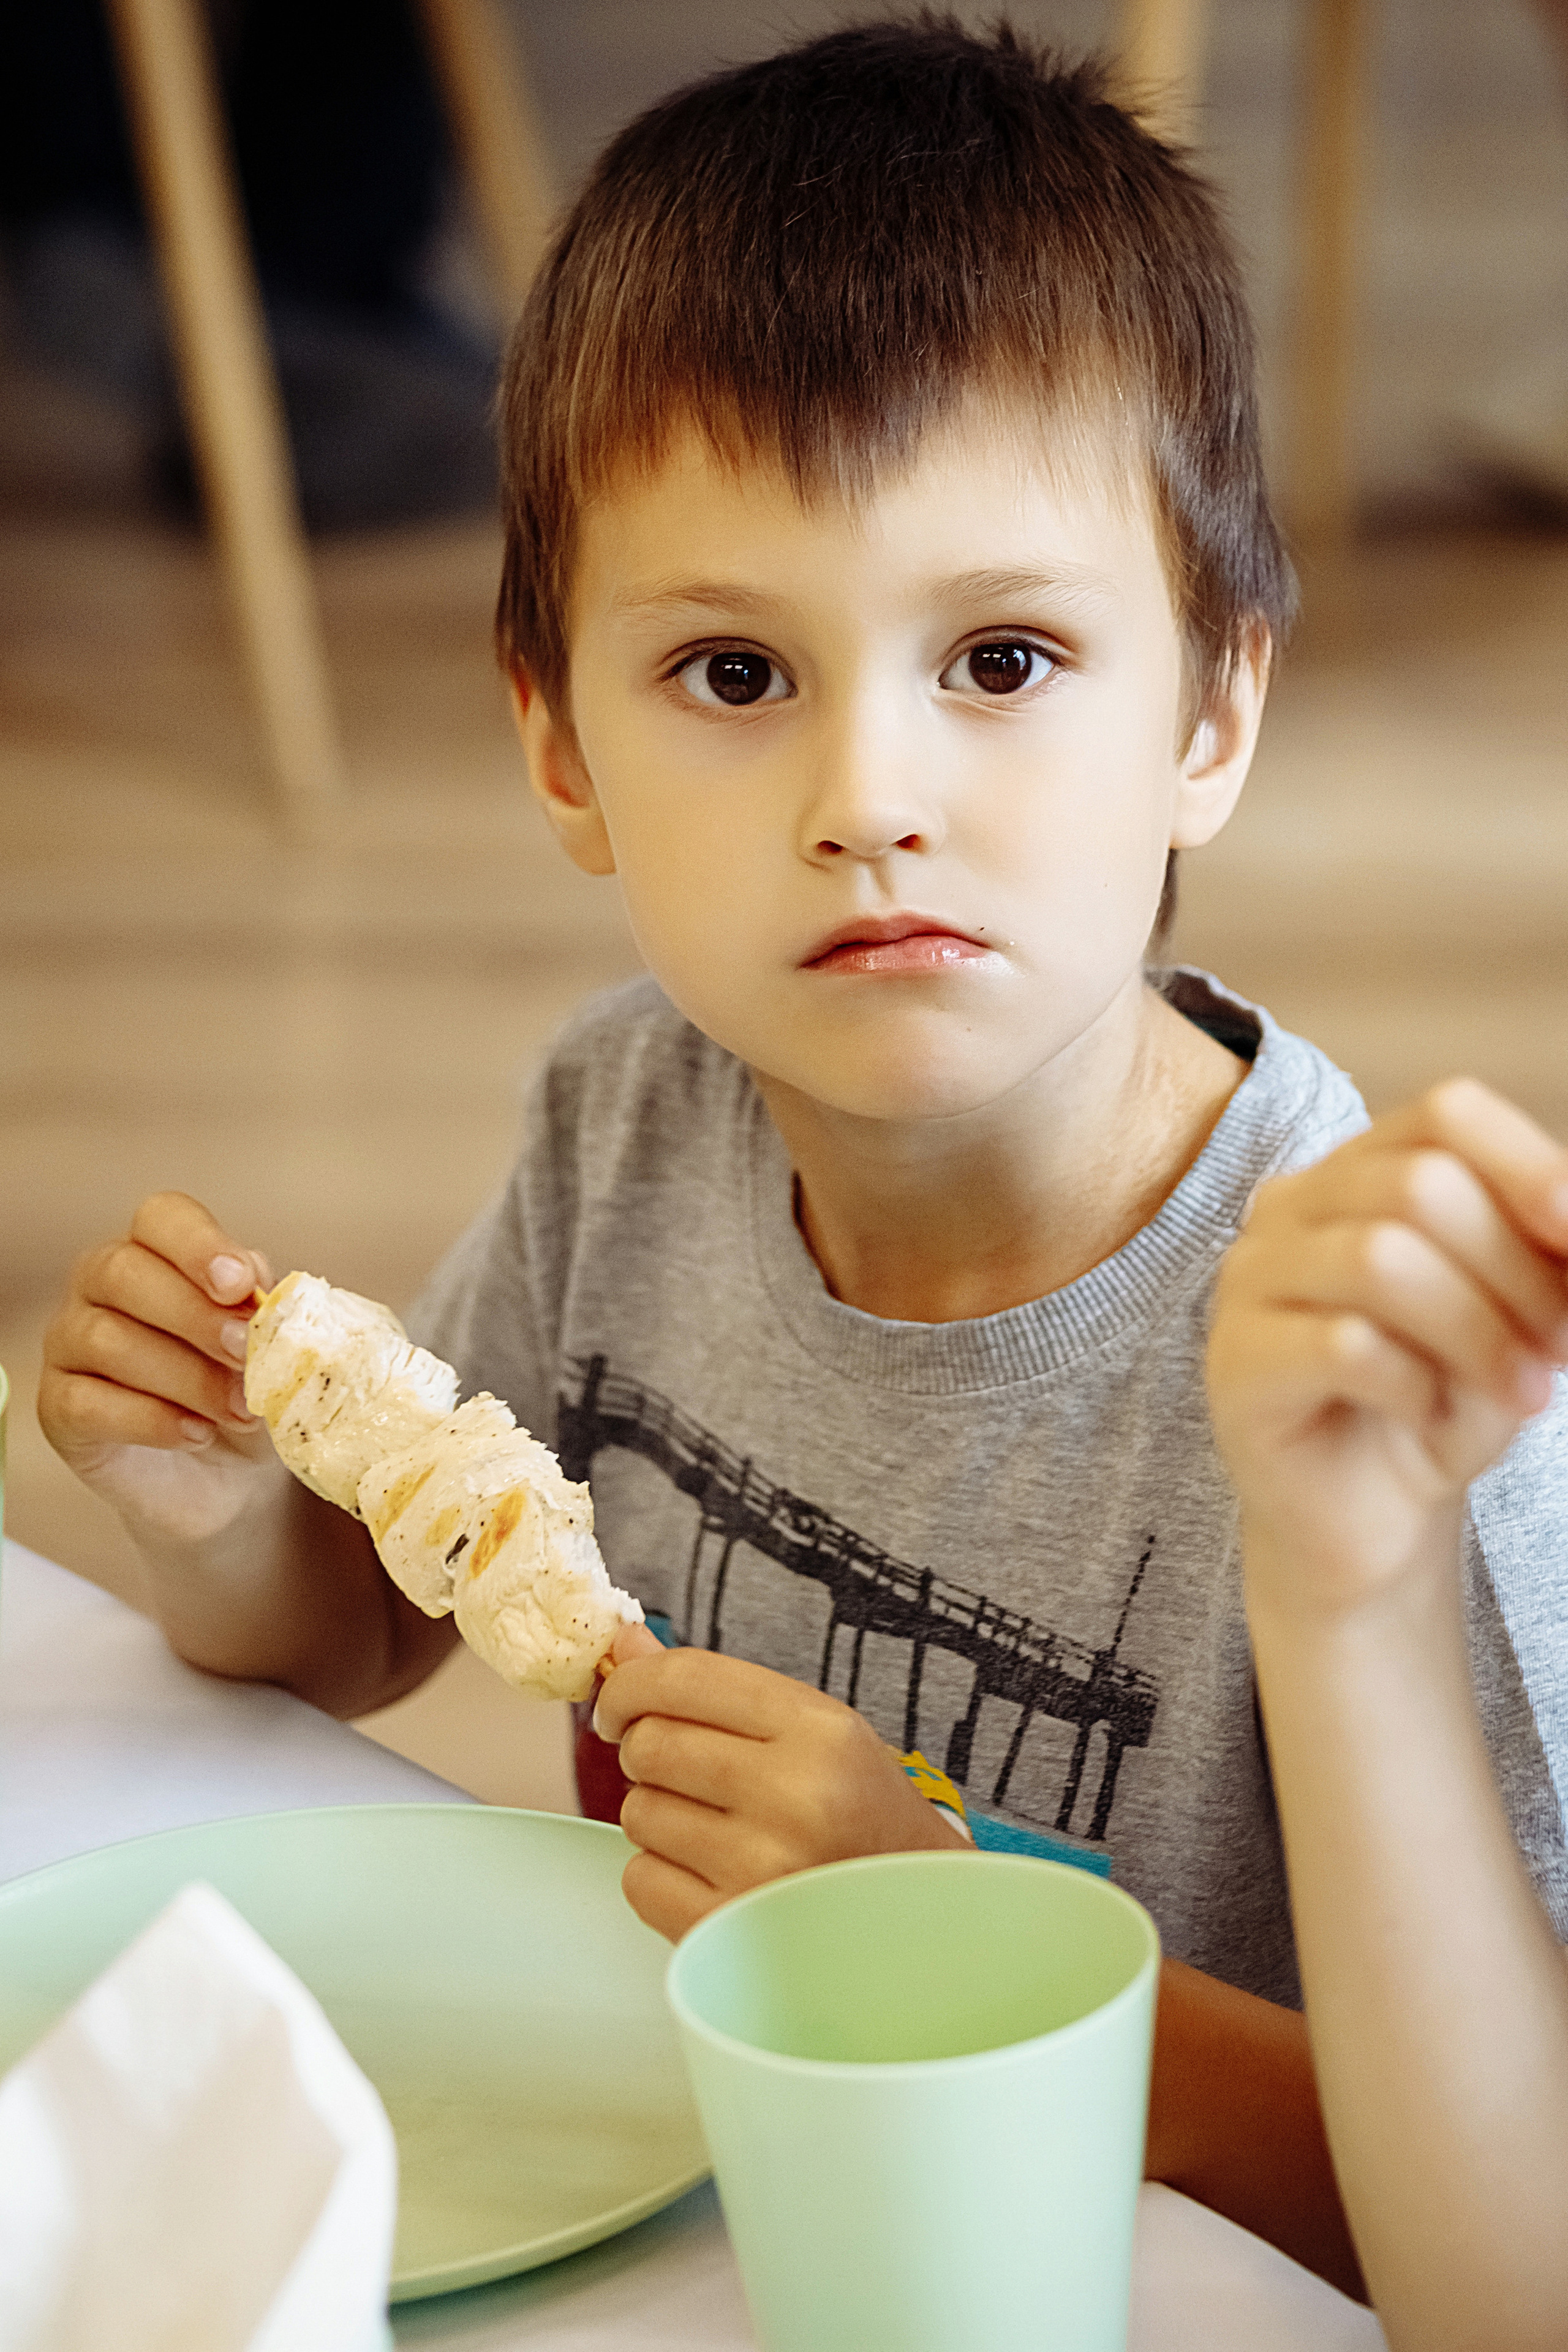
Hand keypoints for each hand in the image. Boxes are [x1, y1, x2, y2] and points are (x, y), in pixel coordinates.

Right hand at [39, 1192, 281, 1545]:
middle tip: (245, 1353)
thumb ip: (264, 1312)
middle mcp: (99, 1287)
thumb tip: (261, 1290)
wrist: (231, 1475)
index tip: (242, 1285)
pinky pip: (87, 1403)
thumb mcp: (270, 1349)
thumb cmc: (246, 1391)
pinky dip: (151, 1420)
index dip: (199, 1245)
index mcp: (156, 1252)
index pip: (162, 1218)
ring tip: (240, 1411)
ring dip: (186, 1377)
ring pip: (107, 1341)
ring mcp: (69, 1345)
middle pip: (124, 1273)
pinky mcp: (58, 1408)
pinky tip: (197, 1434)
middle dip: (194, 1315)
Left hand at [592, 1624, 968, 1938]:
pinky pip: (639, 1882)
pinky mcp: (729, 1931)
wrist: (921, 1921)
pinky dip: (659, 1877)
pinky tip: (712, 1876)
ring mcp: (761, 1871)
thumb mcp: (812, 1730)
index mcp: (819, 1730)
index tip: (619, 1704)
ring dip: (659, 1817)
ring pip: (637, 1814)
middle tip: (687, 1772)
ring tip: (719, 1830)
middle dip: (648, 1752)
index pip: (684, 1678)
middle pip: (650, 1744)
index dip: (629, 1685)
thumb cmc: (859, 1813)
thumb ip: (716, 1688)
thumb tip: (624, 1646)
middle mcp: (794, 1797)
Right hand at [1207, 1080, 1567, 1617]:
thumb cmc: (1443, 1399)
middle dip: (1518, 1272)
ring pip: (1380, 1257)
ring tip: (1525, 1396)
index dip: (1528, 1163)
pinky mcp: (1235, 1362)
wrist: (1369, 1519)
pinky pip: (1342, 1345)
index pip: (1444, 1114)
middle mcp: (1291, 1205)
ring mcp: (1249, 1279)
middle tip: (1561, 1350)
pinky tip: (1428, 1417)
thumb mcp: (1518, 1313)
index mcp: (1360, 1169)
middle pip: (1420, 1184)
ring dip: (1479, 1333)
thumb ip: (1547, 1254)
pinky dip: (1414, 1384)